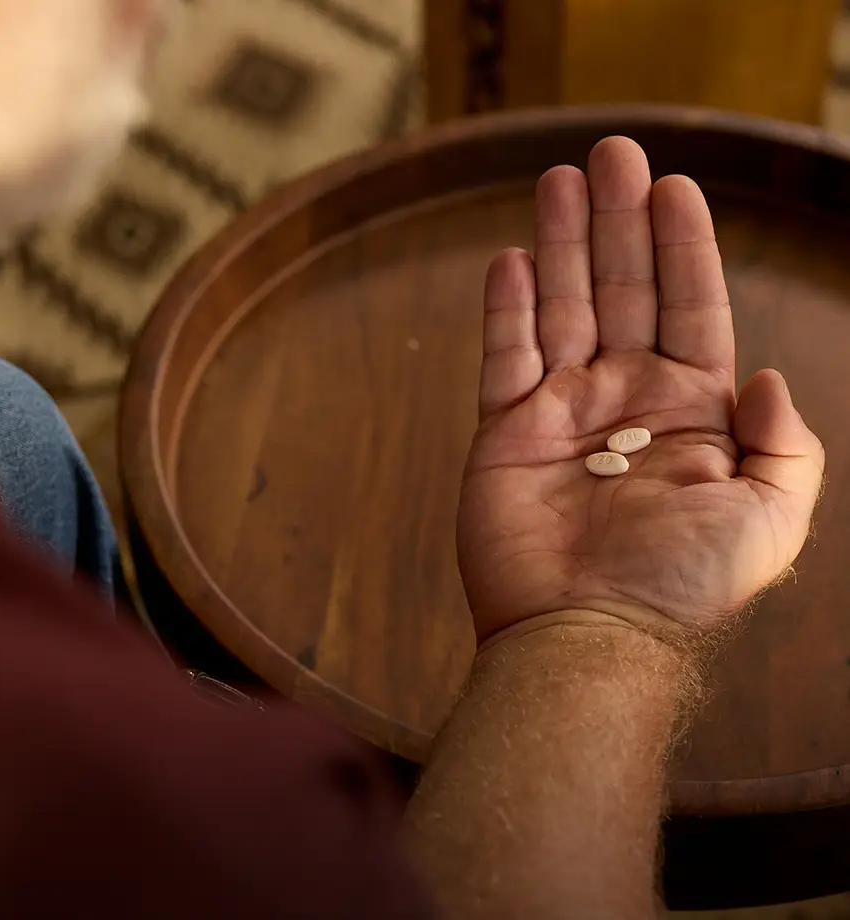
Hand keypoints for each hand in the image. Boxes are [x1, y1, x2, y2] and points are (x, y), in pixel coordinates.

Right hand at [457, 136, 823, 644]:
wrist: (585, 633)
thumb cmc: (678, 587)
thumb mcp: (770, 523)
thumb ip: (787, 448)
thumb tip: (766, 379)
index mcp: (691, 414)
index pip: (690, 308)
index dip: (684, 247)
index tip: (675, 187)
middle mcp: (626, 402)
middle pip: (623, 292)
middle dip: (619, 222)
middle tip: (612, 155)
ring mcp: (563, 414)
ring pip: (562, 309)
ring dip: (563, 244)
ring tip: (560, 180)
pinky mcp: (507, 433)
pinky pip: (505, 358)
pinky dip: (509, 309)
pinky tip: (514, 260)